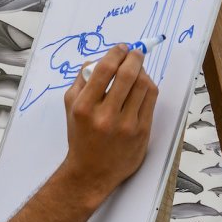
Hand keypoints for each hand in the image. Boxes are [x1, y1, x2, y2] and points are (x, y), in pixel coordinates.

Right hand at [60, 45, 157, 204]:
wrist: (91, 173)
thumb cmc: (81, 138)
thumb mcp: (70, 109)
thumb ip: (80, 81)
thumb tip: (97, 60)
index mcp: (85, 108)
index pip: (105, 70)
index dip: (116, 53)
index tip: (121, 48)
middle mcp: (106, 116)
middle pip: (128, 74)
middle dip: (134, 57)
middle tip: (135, 52)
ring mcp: (126, 126)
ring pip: (143, 85)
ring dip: (142, 71)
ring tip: (138, 69)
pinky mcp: (142, 132)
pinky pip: (151, 100)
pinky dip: (148, 87)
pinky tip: (143, 85)